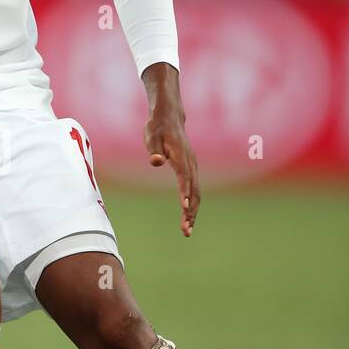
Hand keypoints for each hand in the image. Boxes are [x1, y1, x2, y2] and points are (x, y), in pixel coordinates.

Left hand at [143, 104, 199, 237]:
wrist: (169, 118)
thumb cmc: (157, 128)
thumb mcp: (151, 137)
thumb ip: (154, 150)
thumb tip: (156, 162)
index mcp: (181, 157)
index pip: (184, 177)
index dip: (185, 193)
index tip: (184, 208)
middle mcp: (191, 164)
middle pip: (194, 191)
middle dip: (191, 211)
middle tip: (185, 230)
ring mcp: (193, 167)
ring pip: (196, 193)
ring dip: (193, 212)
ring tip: (186, 230)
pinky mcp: (191, 170)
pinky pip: (194, 190)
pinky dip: (193, 205)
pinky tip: (188, 217)